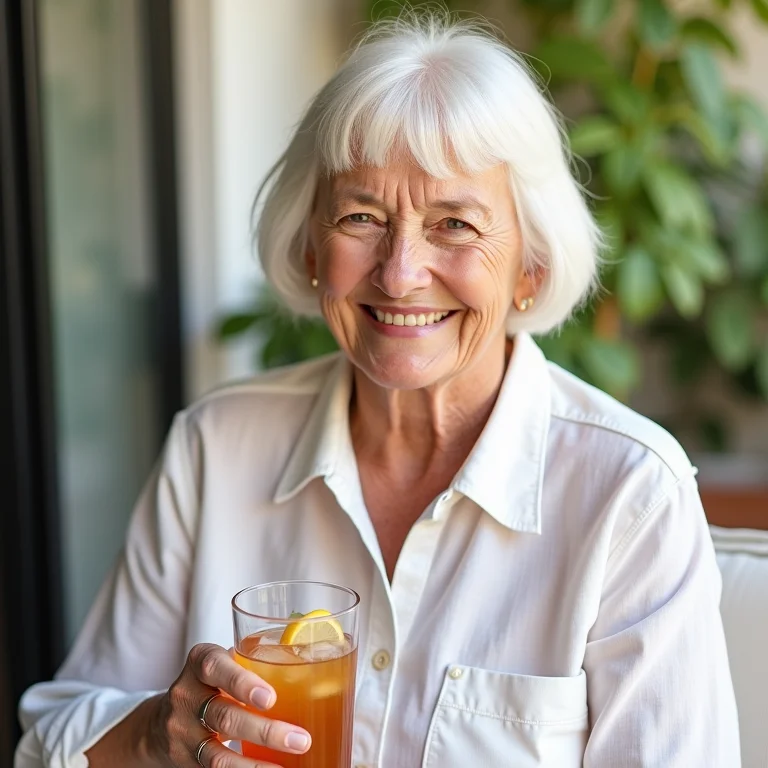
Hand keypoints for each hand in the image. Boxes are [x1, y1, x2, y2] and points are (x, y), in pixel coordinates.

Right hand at [148, 642, 311, 766]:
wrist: (164, 718)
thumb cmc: (214, 682)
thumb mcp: (227, 663)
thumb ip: (259, 660)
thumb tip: (320, 664)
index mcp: (200, 662)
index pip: (215, 667)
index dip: (242, 683)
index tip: (271, 698)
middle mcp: (186, 697)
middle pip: (225, 718)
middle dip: (266, 732)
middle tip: (301, 740)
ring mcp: (182, 734)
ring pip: (219, 756)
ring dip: (258, 766)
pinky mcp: (185, 763)